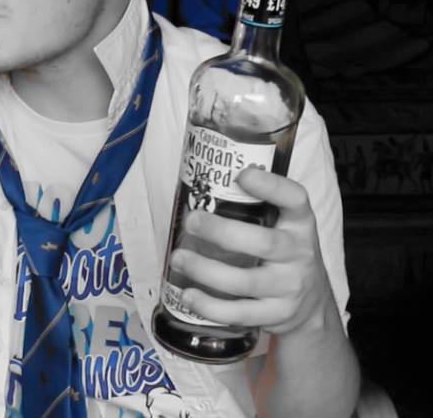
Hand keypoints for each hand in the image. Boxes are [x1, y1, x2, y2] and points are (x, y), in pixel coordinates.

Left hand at [168, 167, 335, 334]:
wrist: (311, 306)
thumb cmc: (283, 256)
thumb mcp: (283, 227)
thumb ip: (256, 209)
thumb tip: (199, 187)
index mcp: (300, 224)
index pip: (295, 200)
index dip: (271, 186)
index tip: (242, 175)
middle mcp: (299, 254)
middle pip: (263, 243)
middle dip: (222, 232)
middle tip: (192, 221)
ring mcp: (289, 288)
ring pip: (245, 281)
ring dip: (206, 270)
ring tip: (179, 258)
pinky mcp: (276, 315)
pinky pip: (240, 313)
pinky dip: (210, 306)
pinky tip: (188, 294)